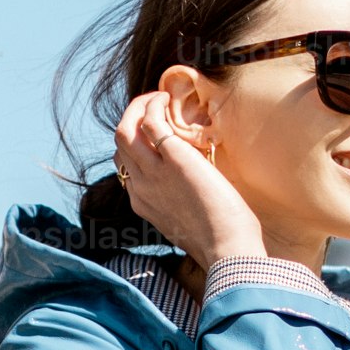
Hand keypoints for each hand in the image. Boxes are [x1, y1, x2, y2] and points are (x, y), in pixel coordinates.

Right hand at [112, 88, 267, 270]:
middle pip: (121, 143)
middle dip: (133, 117)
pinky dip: (154, 105)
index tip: (156, 127)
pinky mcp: (173, 160)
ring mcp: (153, 174)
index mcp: (143, 202)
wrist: (227, 251)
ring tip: (158, 98)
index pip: (125, 163)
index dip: (136, 140)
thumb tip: (198, 184)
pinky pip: (150, 122)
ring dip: (139, 107)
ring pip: (125, 129)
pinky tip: (167, 99)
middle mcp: (140, 187)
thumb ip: (183, 201)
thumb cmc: (221, 241)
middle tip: (156, 105)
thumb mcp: (190, 221)